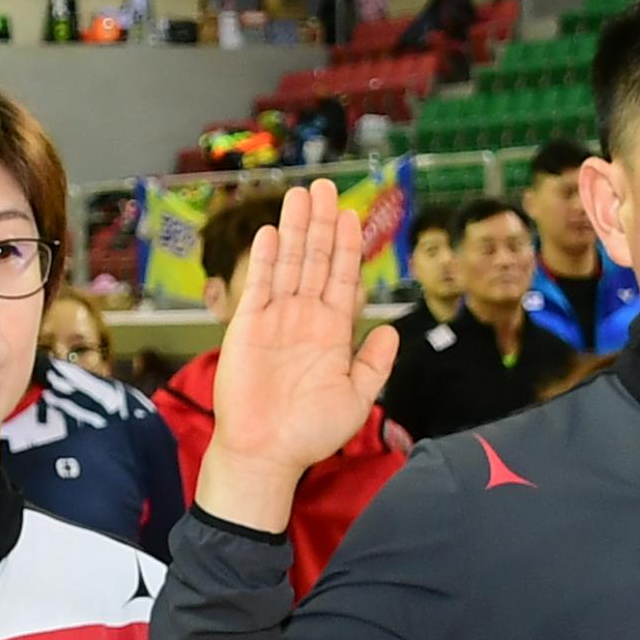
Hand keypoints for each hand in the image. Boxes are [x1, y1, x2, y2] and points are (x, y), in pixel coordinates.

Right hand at [199, 179, 397, 533]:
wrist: (267, 453)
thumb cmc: (310, 432)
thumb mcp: (357, 398)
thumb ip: (375, 363)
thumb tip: (390, 328)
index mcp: (333, 332)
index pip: (343, 278)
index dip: (348, 247)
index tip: (354, 216)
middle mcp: (305, 318)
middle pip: (317, 259)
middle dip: (323, 223)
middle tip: (327, 186)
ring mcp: (277, 319)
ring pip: (290, 263)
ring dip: (296, 228)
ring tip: (302, 193)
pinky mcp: (249, 326)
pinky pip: (260, 285)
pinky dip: (266, 258)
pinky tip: (273, 232)